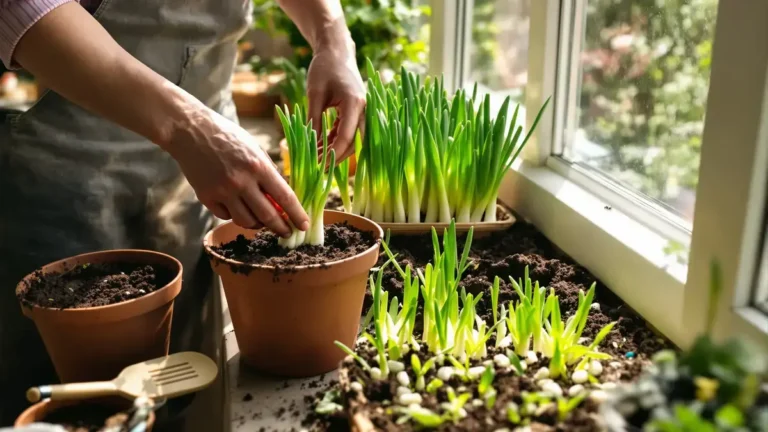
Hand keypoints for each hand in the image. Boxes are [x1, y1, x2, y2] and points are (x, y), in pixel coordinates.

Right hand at [166, 107, 308, 236]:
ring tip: (262, 221)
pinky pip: (226, 216)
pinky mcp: (206, 197)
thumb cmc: (226, 136)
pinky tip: (237, 208)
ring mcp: (222, 191)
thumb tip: (281, 196)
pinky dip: (235, 216)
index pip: (285, 197)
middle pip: (268, 216)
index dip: (297, 214)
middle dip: (281, 228)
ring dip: (258, 225)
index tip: (304, 225)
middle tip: (287, 233)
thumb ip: (268, 171)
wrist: (189, 130)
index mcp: (258, 166)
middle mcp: (241, 181)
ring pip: (247, 221)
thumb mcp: (254, 148)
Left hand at [307, 43, 365, 162]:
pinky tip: (322, 144)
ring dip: (336, 148)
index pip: (345, 137)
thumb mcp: (314, 94)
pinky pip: (350, 130)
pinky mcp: (357, 111)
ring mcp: (363, 110)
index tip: (318, 164)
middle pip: (354, 142)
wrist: (336, 52)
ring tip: (317, 156)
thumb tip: (310, 144)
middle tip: (319, 167)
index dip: (332, 153)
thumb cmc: (324, 69)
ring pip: (353, 138)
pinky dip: (337, 138)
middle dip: (337, 156)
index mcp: (354, 104)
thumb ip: (314, 120)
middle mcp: (364, 109)